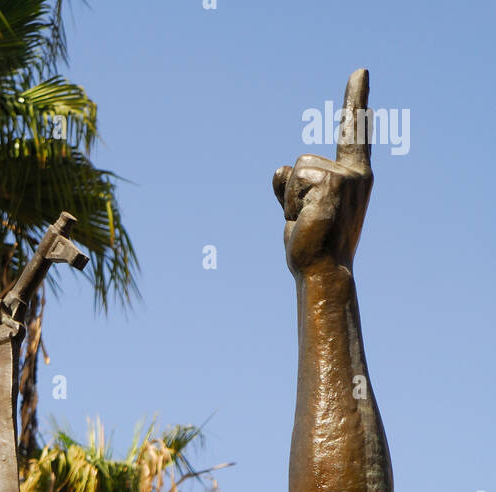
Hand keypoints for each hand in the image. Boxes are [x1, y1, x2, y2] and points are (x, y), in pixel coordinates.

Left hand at [273, 69, 372, 275]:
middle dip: (293, 192)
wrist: (323, 271)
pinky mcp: (331, 183)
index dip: (355, 100)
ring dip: (291, 199)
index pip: (354, 132)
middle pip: (302, 161)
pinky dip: (290, 203)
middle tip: (309, 221)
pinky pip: (292, 180)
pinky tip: (307, 221)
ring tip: (308, 222)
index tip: (359, 72)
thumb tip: (281, 170)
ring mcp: (346, 177)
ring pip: (296, 170)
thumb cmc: (314, 246)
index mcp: (355, 177)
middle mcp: (355, 173)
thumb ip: (295, 185)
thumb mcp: (304, 208)